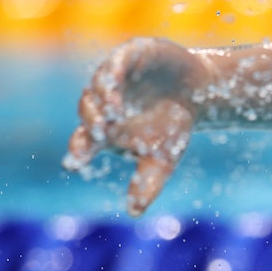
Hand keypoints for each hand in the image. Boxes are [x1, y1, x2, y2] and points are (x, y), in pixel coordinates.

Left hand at [64, 37, 211, 215]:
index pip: (84, 142)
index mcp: (106, 131)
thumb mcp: (163, 160)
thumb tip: (134, 213)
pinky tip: (116, 85)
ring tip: (112, 110)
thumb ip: (148, 184)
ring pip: (97, 88)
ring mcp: (114, 79)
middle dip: (92, 121)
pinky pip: (115, 64)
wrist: (198, 92)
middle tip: (99, 132)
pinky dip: (113, 74)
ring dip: (102, 99)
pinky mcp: (128, 57)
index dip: (78, 151)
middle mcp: (103, 104)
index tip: (73, 163)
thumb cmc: (174, 127)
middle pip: (88, 113)